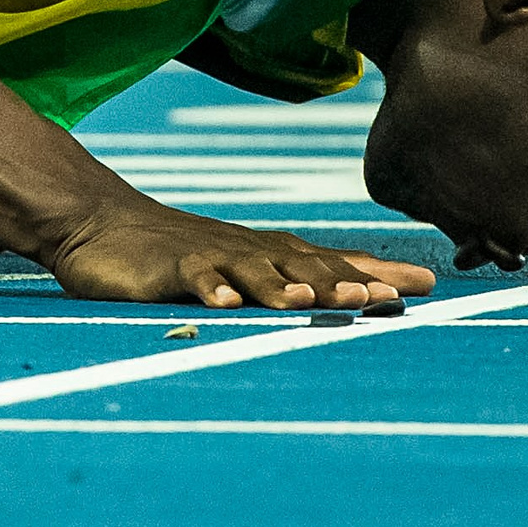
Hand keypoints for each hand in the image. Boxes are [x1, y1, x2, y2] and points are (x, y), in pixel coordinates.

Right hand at [48, 201, 436, 308]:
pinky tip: (223, 304)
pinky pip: (191, 277)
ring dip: (280, 285)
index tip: (425, 284)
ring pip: (252, 270)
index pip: (334, 260)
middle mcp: (247, 251)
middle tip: (381, 298)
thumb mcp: (240, 265)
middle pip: (303, 265)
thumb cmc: (179, 252)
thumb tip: (366, 294)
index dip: (378, 272)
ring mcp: (208, 256)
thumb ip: (292, 279)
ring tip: (307, 300)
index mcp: (270, 253)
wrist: (102, 223)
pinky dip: (208, 288)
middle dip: (343, 281)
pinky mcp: (167, 267)